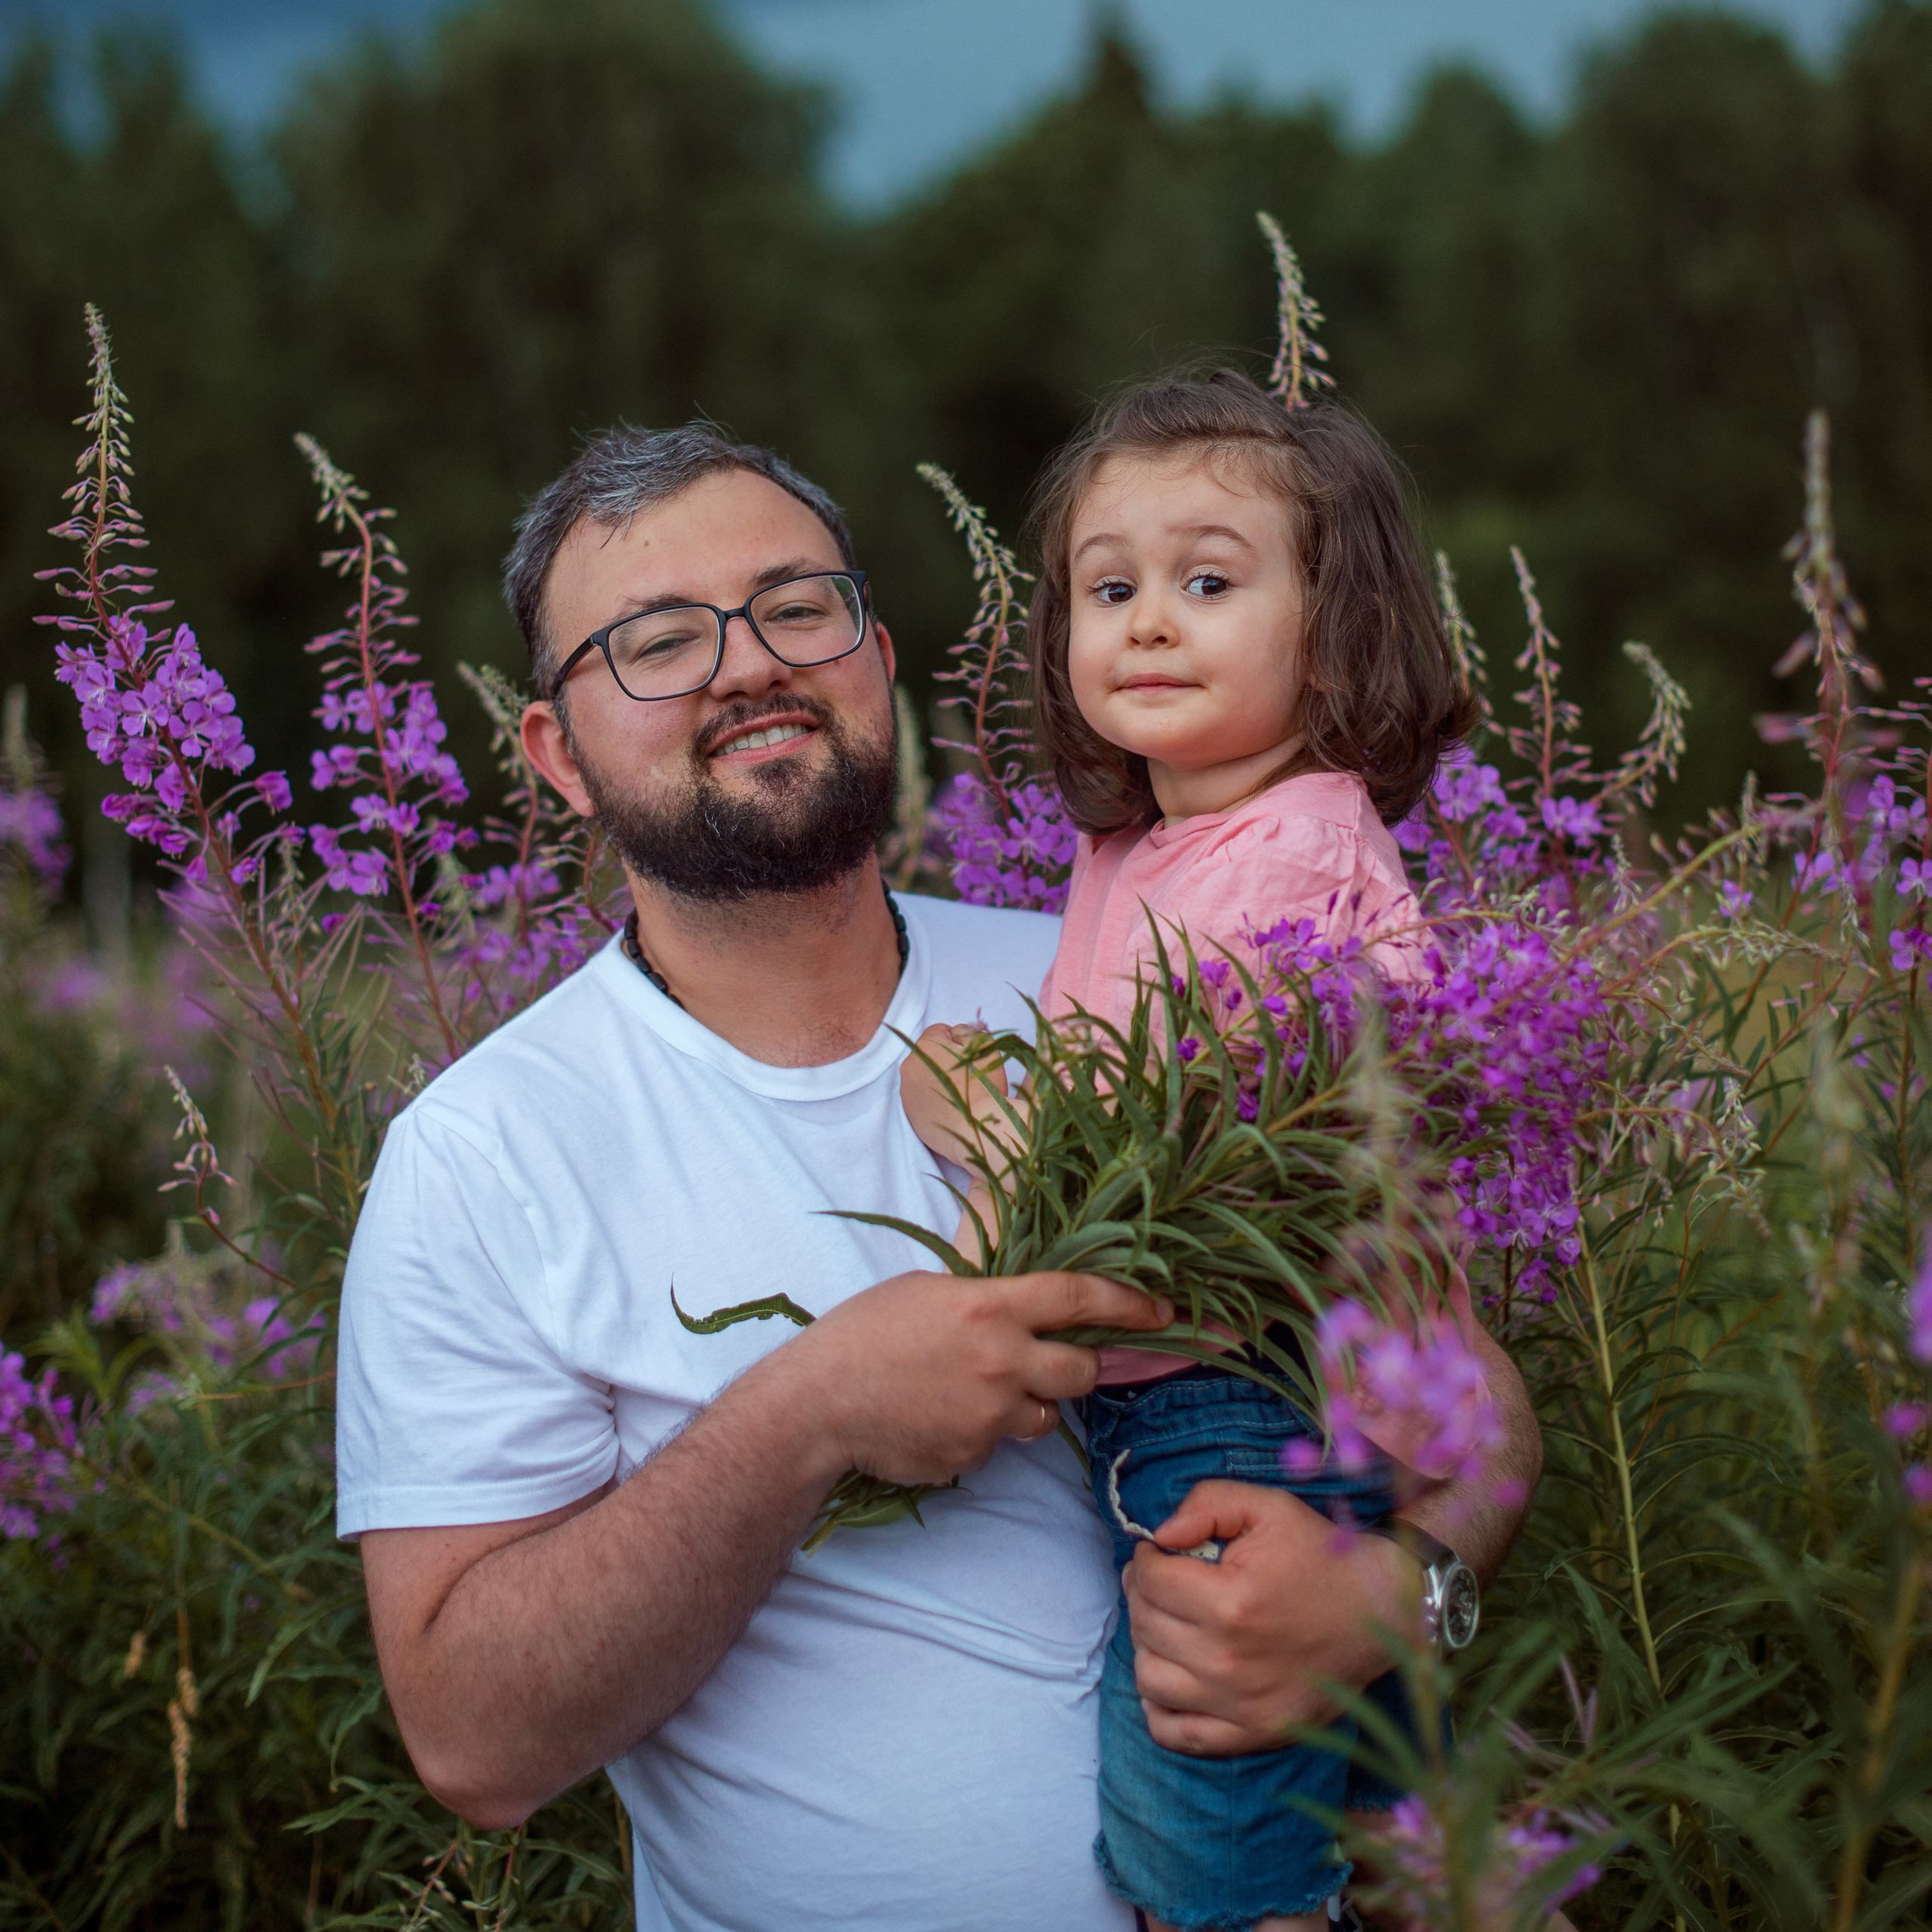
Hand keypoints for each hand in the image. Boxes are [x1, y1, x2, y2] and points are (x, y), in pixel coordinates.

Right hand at [756, 1269, 1171, 1488]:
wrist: (815, 1405)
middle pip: (1082, 1371)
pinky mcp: (973, 1457)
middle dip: (1078, 1367)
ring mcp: (990, 1416)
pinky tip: (939, 1418)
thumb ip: (983, 1299)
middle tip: (1052, 1362)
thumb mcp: (926, 1291)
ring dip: (1027, 1406)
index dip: (1129, 1301)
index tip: (1162, 1308)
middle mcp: (1001, 1361)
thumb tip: (1023, 1309)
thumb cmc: (863, 1333)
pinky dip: (981, 1434)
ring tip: (975, 1392)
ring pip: (1045, 1418)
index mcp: (989, 1307)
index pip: (1078, 1298)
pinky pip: (999, 1447)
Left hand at [900, 1024, 1022, 1170]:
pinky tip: (951, 1108)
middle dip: (945, 1060)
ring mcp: (906, 1092)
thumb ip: (968, 1031)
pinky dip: (933, 1100)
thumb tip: (955, 1034)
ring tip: (959, 1095)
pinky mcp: (909, 1114)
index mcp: (925, 1046)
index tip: (971, 1058)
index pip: (940, 1032)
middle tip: (966, 1077)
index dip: (959, 1042)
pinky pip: (921, 1099)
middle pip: (930, 1055)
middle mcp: (909, 1066)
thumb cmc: (984, 1086)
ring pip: (924, 1077)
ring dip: (938, 1080)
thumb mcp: (985, 1046)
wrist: (979, 1131)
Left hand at [1123, 1481, 1423, 1756]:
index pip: (1151, 1581)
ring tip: (1168, 1623)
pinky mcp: (1252, 1735)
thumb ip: (1208, 1503)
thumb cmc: (1321, 1556)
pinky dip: (1159, 1706)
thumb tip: (1160, 1534)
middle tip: (1159, 1580)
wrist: (1380, 1613)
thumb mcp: (1269, 1506)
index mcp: (1231, 1602)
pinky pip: (1175, 1733)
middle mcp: (1229, 1661)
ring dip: (1147, 1645)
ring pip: (1150, 1678)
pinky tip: (1174, 1673)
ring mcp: (1240, 1706)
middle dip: (1142, 1594)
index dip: (1146, 1559)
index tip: (1158, 1553)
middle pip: (1146, 1626)